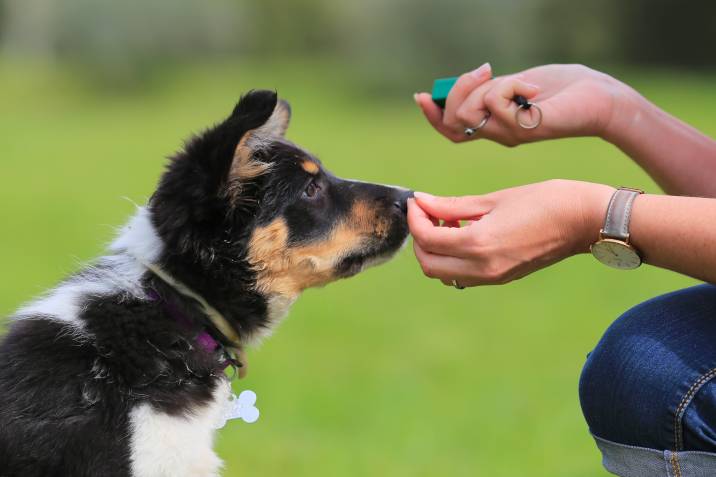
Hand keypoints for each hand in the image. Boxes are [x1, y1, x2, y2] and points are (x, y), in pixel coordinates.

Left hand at [407, 180, 613, 286]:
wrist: (586, 221)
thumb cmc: (545, 200)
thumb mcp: (495, 199)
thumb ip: (453, 205)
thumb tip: (422, 202)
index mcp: (479, 244)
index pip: (427, 239)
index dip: (415, 218)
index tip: (417, 200)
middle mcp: (483, 268)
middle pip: (428, 264)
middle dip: (420, 238)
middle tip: (428, 212)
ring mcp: (493, 277)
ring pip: (443, 274)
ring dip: (435, 250)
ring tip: (448, 222)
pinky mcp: (501, 278)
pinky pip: (462, 275)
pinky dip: (452, 258)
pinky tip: (464, 233)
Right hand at [414, 64, 631, 146]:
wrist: (598, 98)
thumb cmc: (561, 90)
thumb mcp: (515, 84)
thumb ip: (490, 88)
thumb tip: (465, 83)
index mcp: (493, 125)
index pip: (450, 130)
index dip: (432, 116)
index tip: (421, 96)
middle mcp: (497, 135)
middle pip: (453, 120)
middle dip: (459, 90)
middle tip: (485, 71)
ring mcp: (509, 134)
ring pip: (469, 113)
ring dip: (485, 88)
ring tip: (515, 82)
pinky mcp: (523, 129)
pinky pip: (497, 102)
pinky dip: (513, 85)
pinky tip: (534, 90)